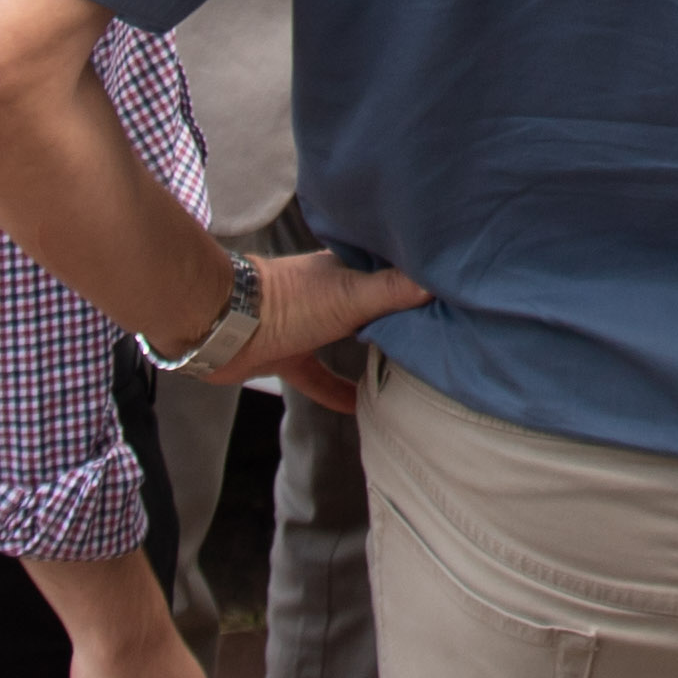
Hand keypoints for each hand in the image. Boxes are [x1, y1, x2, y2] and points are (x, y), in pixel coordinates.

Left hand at [221, 248, 425, 390]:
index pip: (390, 268)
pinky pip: (320, 376)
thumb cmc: (290, 303)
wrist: (225, 327)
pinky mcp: (289, 354)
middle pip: (374, 304)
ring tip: (408, 371)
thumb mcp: (350, 295)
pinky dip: (336, 392)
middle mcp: (330, 292)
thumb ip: (392, 290)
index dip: (418, 276)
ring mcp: (309, 324)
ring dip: (371, 353)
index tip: (452, 289)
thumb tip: (440, 280)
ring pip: (349, 339)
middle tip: (441, 332)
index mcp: (345, 268)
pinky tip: (357, 409)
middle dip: (401, 315)